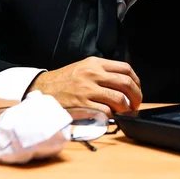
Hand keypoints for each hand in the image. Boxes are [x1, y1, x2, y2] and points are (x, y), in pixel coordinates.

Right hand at [25, 56, 141, 115]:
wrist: (42, 89)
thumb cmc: (65, 80)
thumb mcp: (84, 67)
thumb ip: (103, 71)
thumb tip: (125, 82)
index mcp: (95, 63)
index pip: (125, 69)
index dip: (136, 81)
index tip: (136, 90)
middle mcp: (92, 74)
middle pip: (126, 83)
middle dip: (136, 96)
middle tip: (135, 104)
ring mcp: (87, 90)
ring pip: (119, 99)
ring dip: (125, 108)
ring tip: (123, 111)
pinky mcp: (82, 105)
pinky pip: (106, 111)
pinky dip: (111, 115)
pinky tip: (109, 115)